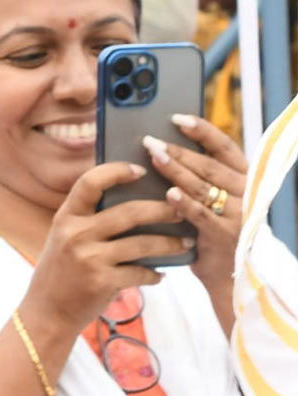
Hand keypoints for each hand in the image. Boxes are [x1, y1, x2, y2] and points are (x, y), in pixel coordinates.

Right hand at [24, 162, 193, 333]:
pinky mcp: (101, 282)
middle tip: (182, 209)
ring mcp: (89, 259)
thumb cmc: (61, 271)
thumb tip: (134, 198)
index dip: (117, 171)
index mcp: (65, 217)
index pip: (90, 182)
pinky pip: (140, 273)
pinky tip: (160, 275)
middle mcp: (75, 234)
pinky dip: (154, 274)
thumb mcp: (64, 238)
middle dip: (163, 210)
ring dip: (170, 244)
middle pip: (130, 212)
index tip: (141, 170)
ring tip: (187, 242)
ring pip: (142, 244)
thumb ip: (88, 219)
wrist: (47, 312)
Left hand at [143, 113, 246, 306]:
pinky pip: (201, 215)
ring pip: (203, 186)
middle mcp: (246, 194)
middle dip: (178, 150)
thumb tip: (163, 152)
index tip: (177, 118)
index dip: (203, 131)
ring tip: (154, 156)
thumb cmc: (216, 233)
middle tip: (149, 140)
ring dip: (176, 170)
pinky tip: (168, 193)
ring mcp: (238, 215)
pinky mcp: (225, 236)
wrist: (231, 278)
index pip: (225, 148)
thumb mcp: (216, 203)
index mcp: (245, 179)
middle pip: (208, 165)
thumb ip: (201, 180)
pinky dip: (184, 203)